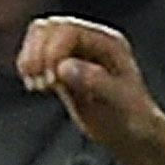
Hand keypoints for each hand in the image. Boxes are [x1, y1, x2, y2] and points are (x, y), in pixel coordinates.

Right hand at [18, 16, 164, 158]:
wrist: (133, 136)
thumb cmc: (135, 119)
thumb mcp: (121, 102)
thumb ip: (96, 82)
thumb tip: (64, 67)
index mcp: (108, 43)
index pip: (69, 30)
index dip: (53, 51)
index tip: (52, 79)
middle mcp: (90, 42)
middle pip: (49, 28)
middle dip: (37, 53)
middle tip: (39, 83)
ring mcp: (75, 53)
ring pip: (39, 38)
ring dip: (30, 59)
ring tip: (36, 85)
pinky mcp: (63, 67)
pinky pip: (37, 55)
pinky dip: (29, 68)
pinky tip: (35, 86)